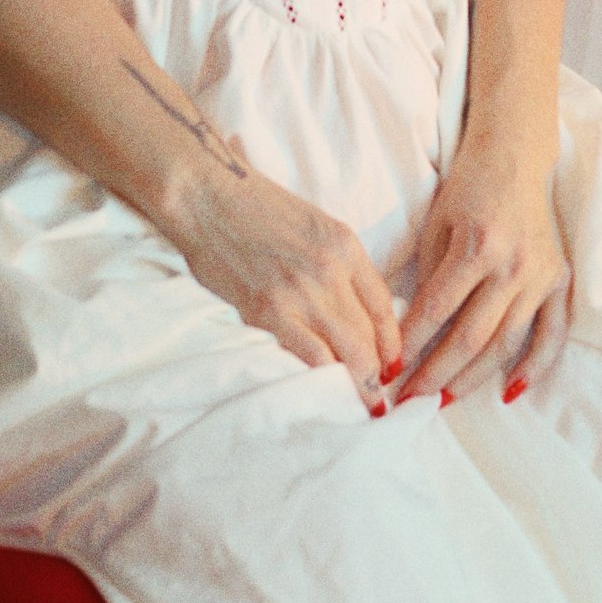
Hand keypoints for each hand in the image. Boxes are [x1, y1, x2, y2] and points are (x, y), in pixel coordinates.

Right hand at [167, 155, 402, 402]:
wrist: (208, 198)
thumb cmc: (256, 209)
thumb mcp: (315, 227)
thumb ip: (338, 265)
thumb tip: (354, 312)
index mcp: (345, 246)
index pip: (383, 306)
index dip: (392, 343)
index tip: (393, 365)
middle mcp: (330, 271)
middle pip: (368, 336)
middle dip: (378, 374)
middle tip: (380, 399)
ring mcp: (300, 294)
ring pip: (345, 352)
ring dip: (357, 384)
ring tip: (361, 404)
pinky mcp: (268, 312)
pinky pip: (309, 356)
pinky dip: (321, 377)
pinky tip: (326, 390)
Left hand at [397, 159, 570, 404]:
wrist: (517, 159)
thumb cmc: (468, 189)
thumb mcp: (437, 225)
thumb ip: (428, 277)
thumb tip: (410, 331)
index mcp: (478, 246)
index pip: (437, 310)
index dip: (410, 345)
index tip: (387, 370)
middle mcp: (514, 266)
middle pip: (470, 337)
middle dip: (435, 374)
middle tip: (408, 401)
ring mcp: (541, 276)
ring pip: (505, 343)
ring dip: (472, 379)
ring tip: (442, 402)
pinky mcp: (560, 281)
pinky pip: (551, 334)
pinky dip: (535, 366)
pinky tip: (510, 391)